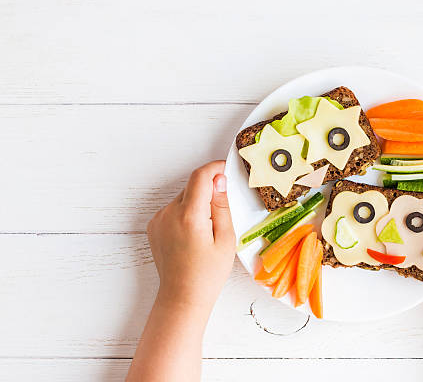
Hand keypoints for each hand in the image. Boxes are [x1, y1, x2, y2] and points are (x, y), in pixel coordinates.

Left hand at [127, 161, 235, 381]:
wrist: (182, 298)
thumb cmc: (207, 275)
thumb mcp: (225, 240)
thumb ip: (222, 206)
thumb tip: (219, 181)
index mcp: (189, 216)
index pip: (200, 176)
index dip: (215, 168)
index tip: (226, 169)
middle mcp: (169, 214)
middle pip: (192, 187)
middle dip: (209, 190)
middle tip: (223, 210)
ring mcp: (158, 220)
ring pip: (183, 198)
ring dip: (197, 203)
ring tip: (208, 229)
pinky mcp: (154, 227)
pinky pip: (173, 210)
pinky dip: (186, 213)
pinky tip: (194, 234)